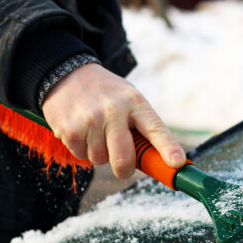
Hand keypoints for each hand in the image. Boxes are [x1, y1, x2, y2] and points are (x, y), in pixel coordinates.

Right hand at [41, 63, 185, 178]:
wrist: (66, 73)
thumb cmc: (104, 94)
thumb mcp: (127, 99)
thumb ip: (141, 126)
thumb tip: (156, 161)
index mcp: (134, 102)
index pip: (155, 129)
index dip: (168, 148)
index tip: (177, 164)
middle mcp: (114, 110)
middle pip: (124, 158)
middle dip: (124, 169)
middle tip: (123, 167)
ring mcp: (91, 120)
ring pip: (101, 160)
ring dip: (99, 154)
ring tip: (95, 132)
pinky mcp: (71, 130)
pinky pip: (82, 156)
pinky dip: (82, 149)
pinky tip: (81, 130)